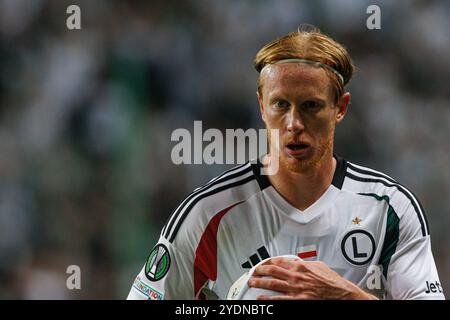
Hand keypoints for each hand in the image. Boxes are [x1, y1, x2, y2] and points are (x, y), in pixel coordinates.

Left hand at [248, 257, 377, 299]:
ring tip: (252, 282)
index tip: (262, 263)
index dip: (268, 262)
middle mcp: (296, 276)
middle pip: (272, 271)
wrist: (340, 293)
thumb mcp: (317, 265)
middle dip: (260, 271)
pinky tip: (261, 298)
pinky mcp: (298, 300)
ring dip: (260, 283)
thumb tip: (296, 261)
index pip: (279, 261)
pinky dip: (268, 299)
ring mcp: (296, 289)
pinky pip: (279, 299)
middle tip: (253, 272)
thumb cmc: (331, 281)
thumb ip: (304, 263)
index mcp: (300, 266)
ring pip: (272, 284)